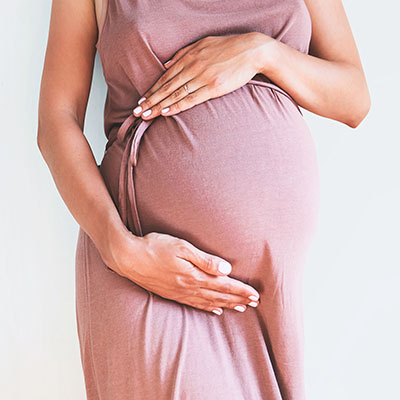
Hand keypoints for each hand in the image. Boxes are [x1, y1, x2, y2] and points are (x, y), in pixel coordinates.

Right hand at [109, 231, 260, 314]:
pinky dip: (208, 308)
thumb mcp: (182, 247)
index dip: (241, 290)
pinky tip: (214, 310)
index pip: (224, 285)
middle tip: (255, 304)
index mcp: (194, 275)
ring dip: (227, 304)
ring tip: (241, 308)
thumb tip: (226, 269)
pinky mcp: (171, 294)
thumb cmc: (155, 247)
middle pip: (219, 295)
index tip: (256, 295)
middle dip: (239, 299)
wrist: (128, 258)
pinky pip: (194, 304)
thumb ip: (205, 260)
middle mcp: (189, 287)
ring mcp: (179, 292)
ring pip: (209, 302)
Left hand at [132, 32, 272, 118]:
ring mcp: (202, 78)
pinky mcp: (213, 88)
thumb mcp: (203, 44)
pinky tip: (166, 112)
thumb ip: (183, 54)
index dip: (152, 90)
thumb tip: (167, 65)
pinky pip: (191, 99)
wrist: (252, 50)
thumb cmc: (229, 47)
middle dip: (150, 100)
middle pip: (166, 87)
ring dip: (159, 106)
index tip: (141, 100)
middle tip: (137, 111)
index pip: (165, 77)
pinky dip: (177, 106)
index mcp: (188, 57)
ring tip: (146, 115)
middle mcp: (192, 67)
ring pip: (175, 94)